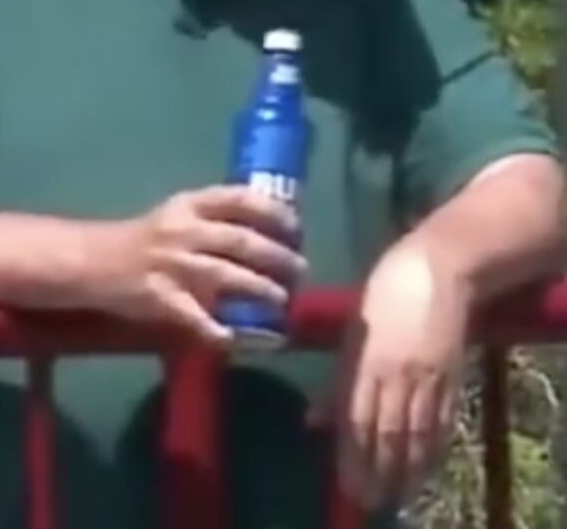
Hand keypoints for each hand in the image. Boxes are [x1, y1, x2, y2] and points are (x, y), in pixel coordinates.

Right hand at [87, 185, 305, 343]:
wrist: (91, 261)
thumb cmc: (142, 239)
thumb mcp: (175, 217)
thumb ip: (214, 220)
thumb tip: (270, 232)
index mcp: (187, 206)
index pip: (239, 199)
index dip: (274, 212)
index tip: (296, 226)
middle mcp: (183, 232)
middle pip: (243, 241)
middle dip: (280, 257)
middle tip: (299, 270)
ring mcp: (173, 266)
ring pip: (230, 277)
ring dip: (263, 291)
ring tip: (282, 301)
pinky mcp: (162, 299)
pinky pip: (200, 319)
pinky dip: (222, 332)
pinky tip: (240, 338)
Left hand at [318, 241, 469, 509]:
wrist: (440, 266)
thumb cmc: (384, 292)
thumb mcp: (351, 330)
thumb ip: (336, 378)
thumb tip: (314, 420)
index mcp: (363, 359)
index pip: (356, 418)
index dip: (352, 455)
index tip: (348, 483)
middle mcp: (394, 372)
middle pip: (386, 432)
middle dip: (378, 470)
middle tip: (371, 498)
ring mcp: (426, 374)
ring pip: (415, 431)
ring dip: (407, 467)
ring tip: (399, 494)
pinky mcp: (451, 374)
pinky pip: (441, 419)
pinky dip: (433, 447)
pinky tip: (427, 465)